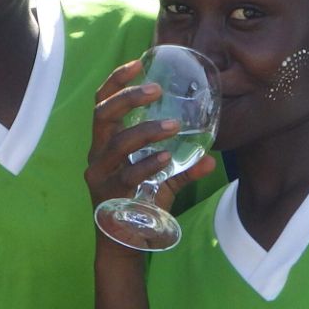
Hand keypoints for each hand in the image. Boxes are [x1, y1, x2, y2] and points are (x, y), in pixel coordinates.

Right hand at [85, 59, 216, 226]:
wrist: (122, 245)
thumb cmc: (139, 204)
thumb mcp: (161, 182)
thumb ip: (182, 168)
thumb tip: (212, 157)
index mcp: (104, 143)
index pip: (102, 103)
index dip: (117, 81)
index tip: (139, 63)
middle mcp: (97, 155)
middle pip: (102, 115)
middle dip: (128, 98)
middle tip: (156, 90)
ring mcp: (100, 175)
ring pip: (117, 144)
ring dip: (146, 131)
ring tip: (173, 125)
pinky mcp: (109, 196)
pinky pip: (128, 175)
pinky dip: (147, 164)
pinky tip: (165, 158)